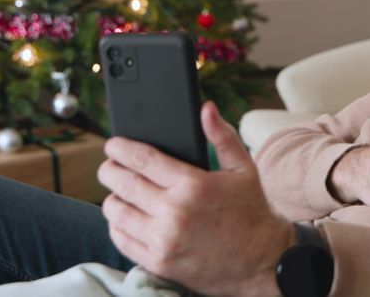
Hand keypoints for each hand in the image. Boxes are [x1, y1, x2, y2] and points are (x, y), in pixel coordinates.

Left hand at [98, 101, 292, 296]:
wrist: (262, 261)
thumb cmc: (251, 212)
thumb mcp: (243, 169)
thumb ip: (222, 136)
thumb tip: (206, 108)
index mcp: (193, 185)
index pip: (142, 159)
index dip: (120, 149)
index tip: (112, 145)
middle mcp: (174, 211)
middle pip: (123, 183)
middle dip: (109, 170)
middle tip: (108, 166)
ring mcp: (164, 239)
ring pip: (117, 212)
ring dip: (112, 198)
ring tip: (118, 192)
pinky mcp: (159, 262)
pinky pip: (122, 240)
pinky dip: (117, 226)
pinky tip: (125, 218)